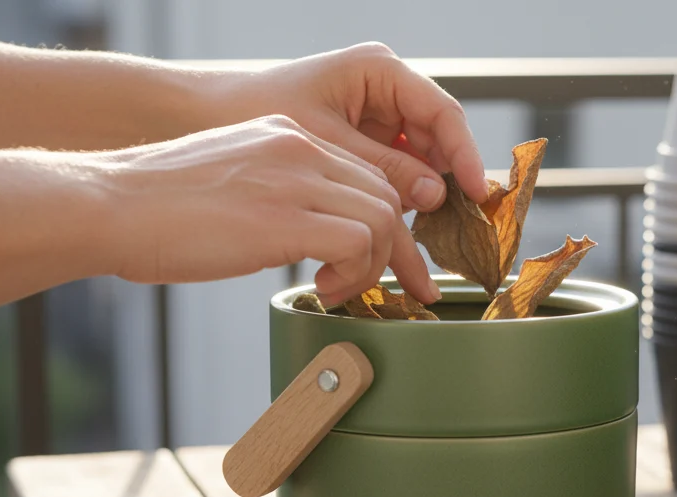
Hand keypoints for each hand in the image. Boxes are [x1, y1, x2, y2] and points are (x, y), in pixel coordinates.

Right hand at [104, 115, 437, 303]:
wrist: (108, 205)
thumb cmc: (155, 206)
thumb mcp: (228, 178)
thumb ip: (271, 190)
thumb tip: (301, 232)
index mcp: (285, 135)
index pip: (363, 172)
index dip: (376, 221)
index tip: (365, 258)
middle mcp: (298, 147)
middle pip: (384, 194)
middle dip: (388, 248)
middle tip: (360, 283)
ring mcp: (294, 179)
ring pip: (383, 218)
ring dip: (371, 265)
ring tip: (335, 288)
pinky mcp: (285, 219)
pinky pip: (360, 243)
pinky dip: (355, 274)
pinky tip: (323, 288)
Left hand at [205, 43, 489, 210]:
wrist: (199, 119)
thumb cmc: (249, 112)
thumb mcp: (324, 143)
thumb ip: (383, 168)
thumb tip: (436, 196)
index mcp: (378, 71)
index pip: (442, 113)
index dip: (465, 156)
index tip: (477, 195)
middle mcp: (385, 92)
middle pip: (437, 144)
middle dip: (443, 188)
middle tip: (454, 232)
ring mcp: (376, 120)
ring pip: (419, 166)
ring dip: (420, 204)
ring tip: (419, 245)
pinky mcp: (362, 147)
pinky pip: (394, 177)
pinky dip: (395, 207)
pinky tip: (391, 238)